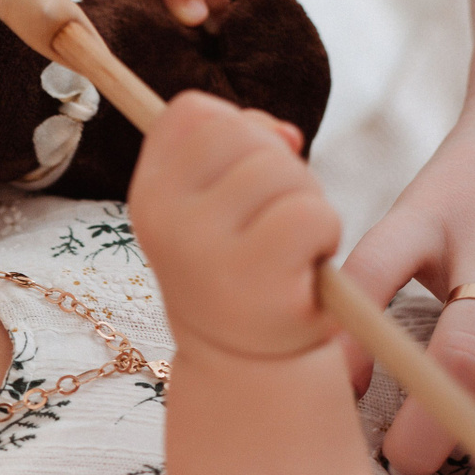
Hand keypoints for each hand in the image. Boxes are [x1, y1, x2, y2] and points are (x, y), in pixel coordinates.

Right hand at [129, 91, 335, 357]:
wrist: (246, 361)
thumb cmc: (240, 267)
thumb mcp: (216, 204)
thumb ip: (238, 146)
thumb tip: (286, 136)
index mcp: (149, 197)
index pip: (193, 113)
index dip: (237, 132)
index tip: (240, 179)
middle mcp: (164, 221)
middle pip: (241, 131)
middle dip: (278, 167)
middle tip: (271, 223)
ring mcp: (204, 251)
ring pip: (282, 170)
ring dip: (306, 203)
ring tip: (287, 249)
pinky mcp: (254, 280)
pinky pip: (312, 214)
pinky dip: (325, 235)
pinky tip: (304, 268)